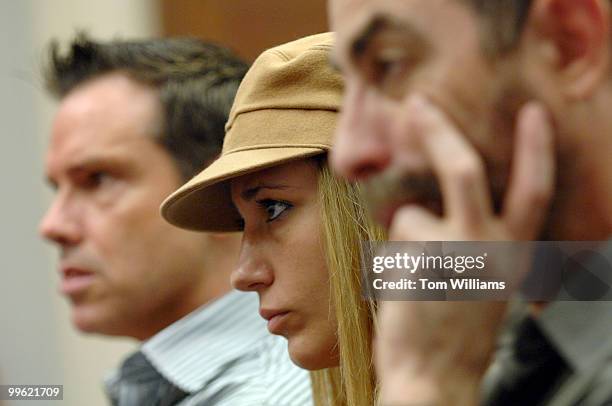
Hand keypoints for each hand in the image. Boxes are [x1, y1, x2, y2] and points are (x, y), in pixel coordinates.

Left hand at [376, 95, 554, 405]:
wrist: (434, 378)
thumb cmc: (457, 331)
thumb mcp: (486, 282)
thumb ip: (478, 241)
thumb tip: (437, 201)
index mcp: (514, 253)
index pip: (533, 189)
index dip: (534, 148)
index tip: (532, 113)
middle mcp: (489, 246)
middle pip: (464, 169)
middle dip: (439, 130)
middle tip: (417, 104)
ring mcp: (449, 251)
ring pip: (411, 214)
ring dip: (404, 239)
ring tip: (415, 278)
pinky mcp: (413, 260)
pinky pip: (392, 241)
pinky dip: (392, 259)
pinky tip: (403, 290)